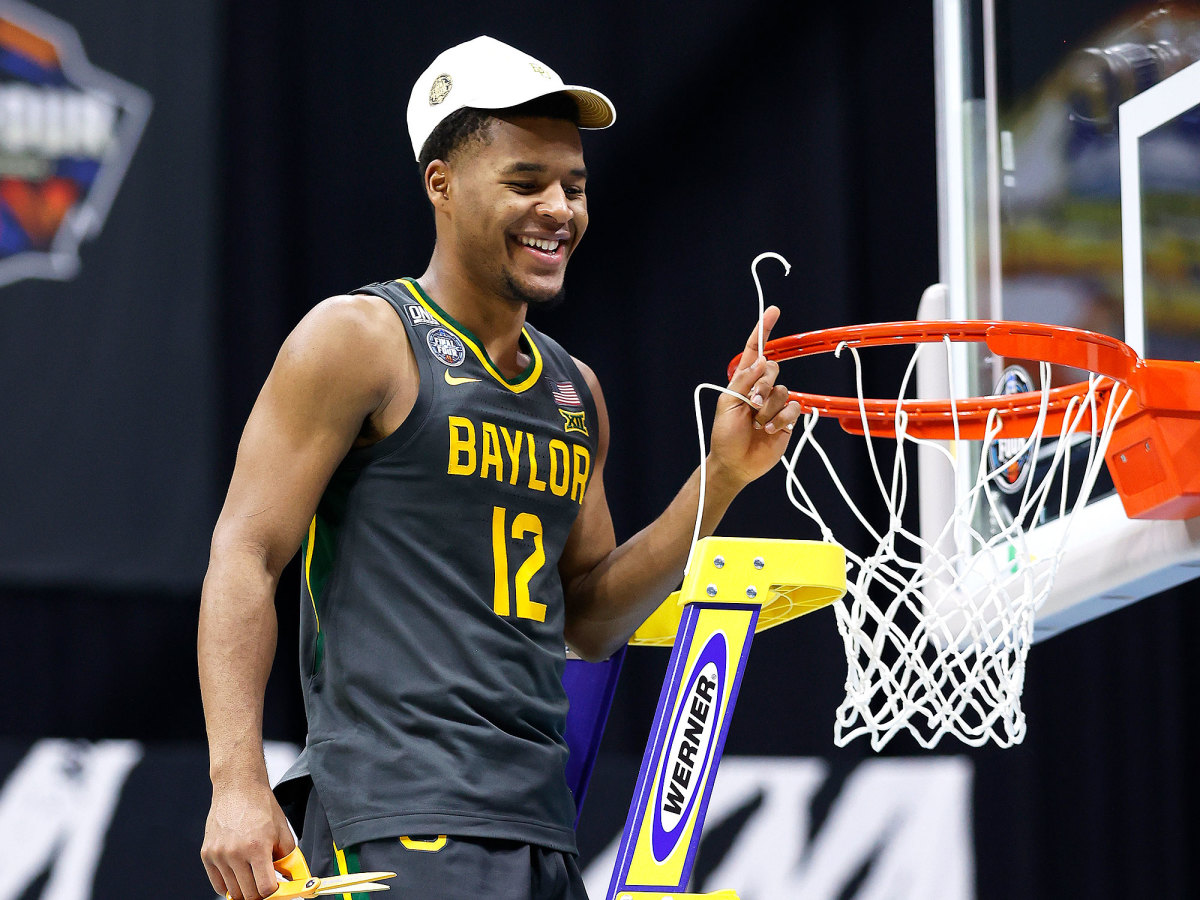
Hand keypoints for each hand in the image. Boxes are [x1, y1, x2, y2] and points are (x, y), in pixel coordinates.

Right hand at [201, 779, 295, 899]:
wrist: (238, 788)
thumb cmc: (262, 807)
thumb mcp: (283, 832)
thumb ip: (287, 859)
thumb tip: (290, 881)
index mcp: (257, 848)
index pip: (265, 889)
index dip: (274, 892)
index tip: (278, 889)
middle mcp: (235, 853)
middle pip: (248, 894)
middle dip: (260, 893)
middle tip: (266, 884)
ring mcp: (218, 855)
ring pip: (232, 892)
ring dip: (245, 890)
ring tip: (254, 876)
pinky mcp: (206, 855)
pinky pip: (218, 884)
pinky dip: (229, 886)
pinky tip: (240, 875)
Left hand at [709, 305, 801, 486]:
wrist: (735, 463)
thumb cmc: (725, 435)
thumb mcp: (727, 404)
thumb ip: (744, 381)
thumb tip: (761, 362)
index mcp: (743, 381)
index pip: (756, 351)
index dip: (764, 330)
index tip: (773, 311)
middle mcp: (761, 389)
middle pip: (772, 370)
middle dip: (762, 386)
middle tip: (751, 405)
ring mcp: (775, 404)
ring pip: (783, 391)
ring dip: (768, 409)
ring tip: (756, 424)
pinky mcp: (787, 419)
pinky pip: (793, 408)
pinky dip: (780, 418)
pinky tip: (768, 429)